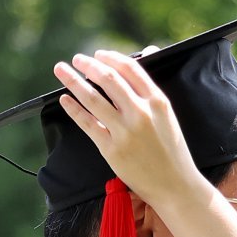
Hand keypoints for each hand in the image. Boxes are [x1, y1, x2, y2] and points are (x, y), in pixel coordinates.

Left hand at [53, 50, 214, 213]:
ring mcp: (125, 132)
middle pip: (108, 79)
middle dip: (88, 65)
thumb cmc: (173, 151)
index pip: (130, 68)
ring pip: (93, 98)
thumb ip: (153, 87)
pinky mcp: (112, 149)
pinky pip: (88, 123)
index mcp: (158, 102)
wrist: (175, 186)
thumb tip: (150, 50)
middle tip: (77, 60)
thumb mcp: (168, 115)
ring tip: (61, 70)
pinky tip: (65, 99)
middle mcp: (141, 114)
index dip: (110, 58)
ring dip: (73, 81)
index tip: (98, 55)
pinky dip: (73, 109)